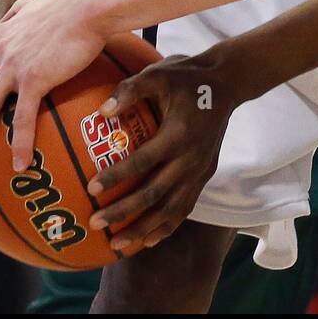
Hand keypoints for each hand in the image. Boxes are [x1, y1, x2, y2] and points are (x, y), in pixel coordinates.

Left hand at [0, 0, 107, 171]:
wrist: (90, 3)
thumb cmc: (72, 1)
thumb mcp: (36, 3)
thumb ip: (20, 11)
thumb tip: (17, 13)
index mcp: (0, 35)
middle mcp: (0, 51)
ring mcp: (14, 65)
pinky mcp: (35, 77)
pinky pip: (21, 118)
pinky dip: (19, 144)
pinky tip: (21, 164)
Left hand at [85, 50, 244, 255]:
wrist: (226, 84)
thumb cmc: (186, 78)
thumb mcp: (158, 74)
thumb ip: (130, 90)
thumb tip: (100, 112)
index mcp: (178, 135)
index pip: (143, 162)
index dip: (117, 176)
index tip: (91, 188)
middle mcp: (191, 158)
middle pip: (154, 194)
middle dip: (123, 212)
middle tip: (95, 222)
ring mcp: (200, 171)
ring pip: (170, 210)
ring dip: (143, 229)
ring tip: (116, 244)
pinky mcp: (205, 175)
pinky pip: (185, 208)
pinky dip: (166, 227)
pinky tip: (147, 241)